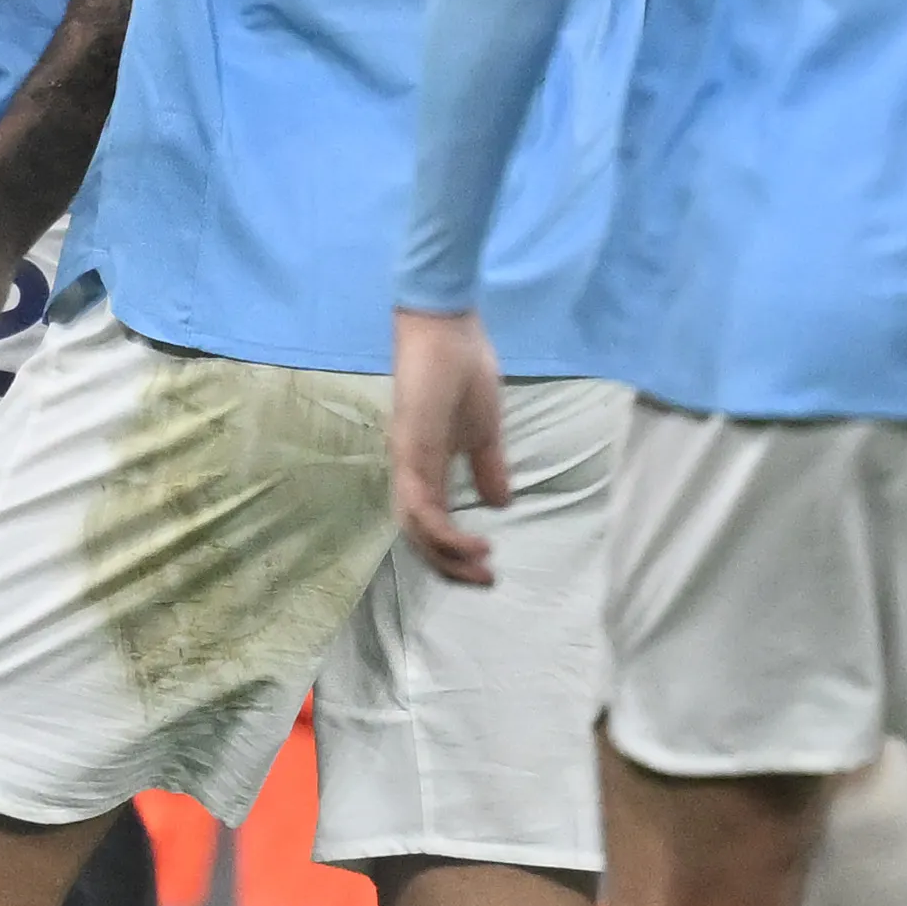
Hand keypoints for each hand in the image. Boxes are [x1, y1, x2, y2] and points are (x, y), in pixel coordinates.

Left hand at [388, 305, 513, 583]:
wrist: (447, 325)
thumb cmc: (464, 368)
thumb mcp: (485, 429)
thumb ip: (489, 466)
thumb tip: (500, 503)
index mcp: (425, 466)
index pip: (432, 523)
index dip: (455, 550)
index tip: (490, 565)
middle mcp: (409, 469)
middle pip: (418, 535)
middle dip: (450, 565)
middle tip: (485, 580)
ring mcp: (406, 460)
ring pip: (415, 528)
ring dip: (447, 554)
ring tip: (481, 565)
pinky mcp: (410, 449)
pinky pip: (419, 504)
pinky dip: (442, 530)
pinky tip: (472, 539)